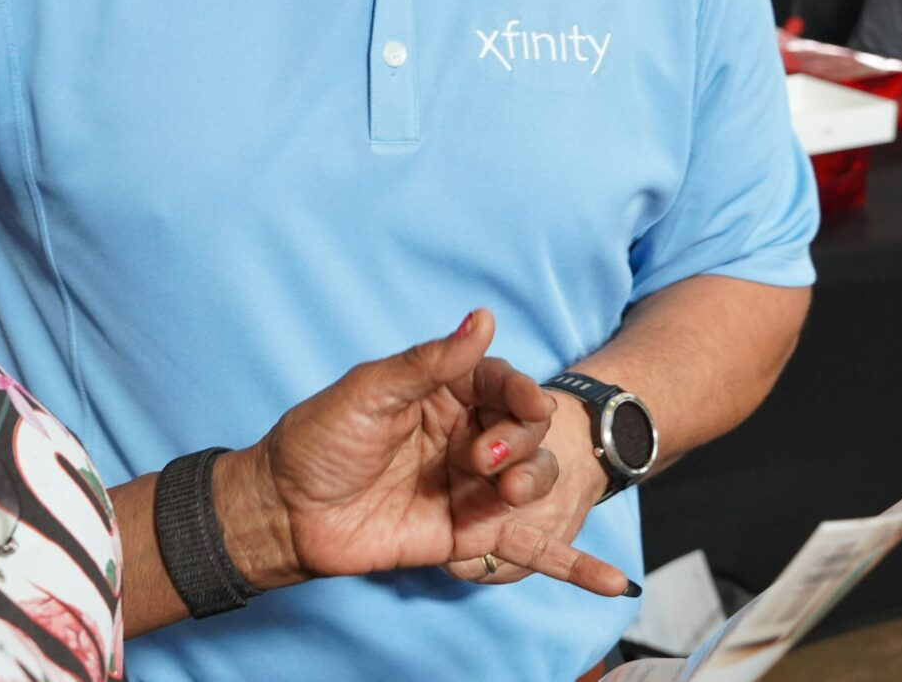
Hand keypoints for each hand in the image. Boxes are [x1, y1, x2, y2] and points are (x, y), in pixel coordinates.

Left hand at [218, 309, 631, 597]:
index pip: (502, 383)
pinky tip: (615, 583)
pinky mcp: (469, 534)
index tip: (527, 404)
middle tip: (481, 460)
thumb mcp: (370, 392)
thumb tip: (483, 317)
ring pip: (532, 479)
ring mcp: (471, 486)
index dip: (520, 393)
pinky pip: (529, 547)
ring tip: (504, 494)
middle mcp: (466, 436)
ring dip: (531, 484)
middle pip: (524, 431)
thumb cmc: (318, 441)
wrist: (287, 512)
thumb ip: (430, 362)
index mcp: (445, 392)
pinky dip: (574, 566)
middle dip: (517, 443)